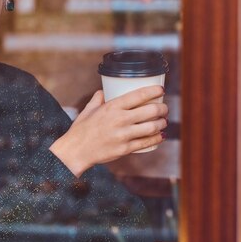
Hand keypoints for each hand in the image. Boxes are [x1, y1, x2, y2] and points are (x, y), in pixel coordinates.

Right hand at [50, 85, 167, 177]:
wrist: (76, 150)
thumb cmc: (81, 129)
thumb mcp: (88, 110)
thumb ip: (97, 99)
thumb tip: (103, 91)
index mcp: (111, 107)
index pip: (138, 95)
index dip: (154, 91)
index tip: (161, 90)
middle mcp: (120, 119)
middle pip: (151, 110)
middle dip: (162, 108)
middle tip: (164, 108)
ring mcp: (124, 135)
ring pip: (152, 127)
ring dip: (162, 123)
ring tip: (163, 121)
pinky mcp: (126, 149)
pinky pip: (147, 142)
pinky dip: (157, 138)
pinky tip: (160, 135)